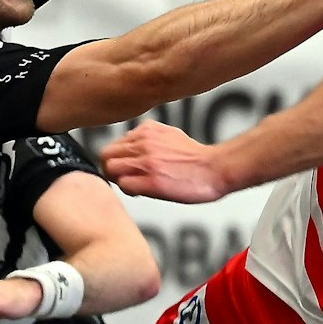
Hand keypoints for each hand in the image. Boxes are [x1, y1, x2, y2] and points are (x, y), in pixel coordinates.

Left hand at [102, 121, 231, 203]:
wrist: (216, 169)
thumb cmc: (196, 158)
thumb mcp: (170, 134)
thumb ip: (148, 137)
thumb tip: (132, 145)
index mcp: (147, 130)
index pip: (114, 144)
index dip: (116, 159)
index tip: (124, 168)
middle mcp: (144, 143)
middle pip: (106, 156)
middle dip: (112, 169)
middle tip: (124, 178)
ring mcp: (147, 162)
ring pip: (111, 169)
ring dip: (118, 180)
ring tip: (133, 185)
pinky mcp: (152, 181)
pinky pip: (124, 185)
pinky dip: (129, 190)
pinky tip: (141, 192)